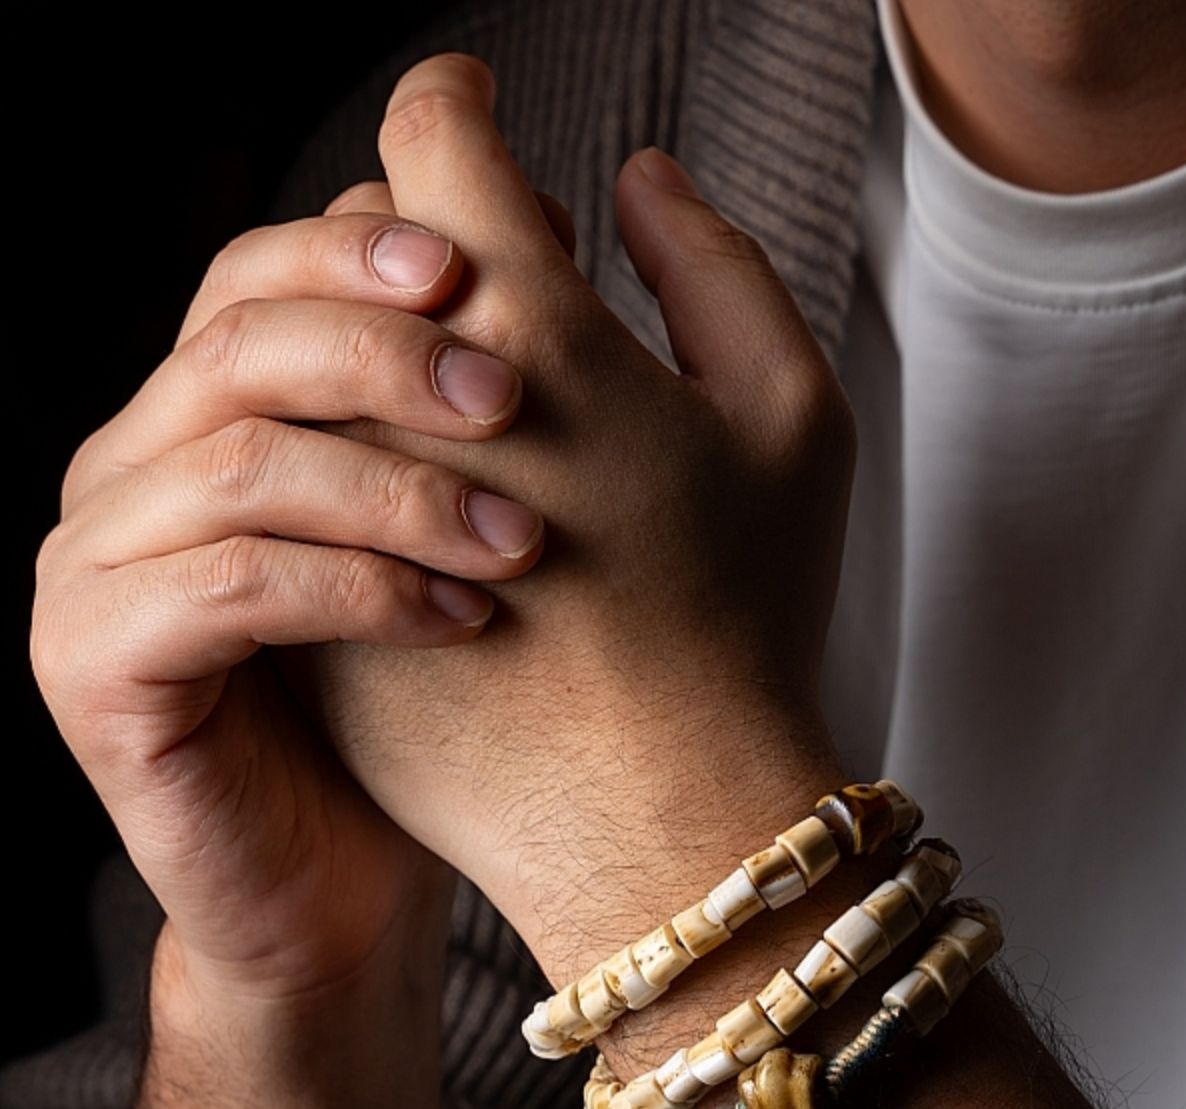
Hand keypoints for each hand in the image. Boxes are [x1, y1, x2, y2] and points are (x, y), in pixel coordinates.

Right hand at [31, 200, 549, 1004]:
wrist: (340, 901)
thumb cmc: (408, 729)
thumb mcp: (435, 543)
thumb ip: (441, 407)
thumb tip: (520, 230)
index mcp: (195, 426)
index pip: (249, 278)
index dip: (356, 253)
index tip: (484, 267)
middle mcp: (122, 478)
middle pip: (234, 345)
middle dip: (384, 355)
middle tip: (513, 397)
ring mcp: (89, 571)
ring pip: (236, 462)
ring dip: (396, 488)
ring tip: (525, 539)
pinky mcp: (93, 669)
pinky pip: (228, 587)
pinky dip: (357, 589)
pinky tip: (465, 618)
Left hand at [289, 55, 857, 964]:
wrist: (661, 826)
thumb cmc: (748, 626)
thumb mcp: (791, 420)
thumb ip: (716, 266)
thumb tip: (633, 184)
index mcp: (525, 321)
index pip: (431, 134)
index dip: (459, 105)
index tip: (477, 113)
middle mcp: (397, 395)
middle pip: (359, 245)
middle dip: (423, 238)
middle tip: (496, 282)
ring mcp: (332, 507)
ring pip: (307, 369)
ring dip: (369, 357)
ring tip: (459, 405)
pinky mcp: (302, 603)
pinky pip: (293, 494)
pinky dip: (346, 471)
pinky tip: (426, 514)